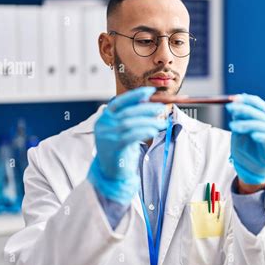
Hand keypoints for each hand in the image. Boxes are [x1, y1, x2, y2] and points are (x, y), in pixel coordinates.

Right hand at [87, 87, 166, 204]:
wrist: (109, 173)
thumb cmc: (118, 149)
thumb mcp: (121, 130)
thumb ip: (130, 116)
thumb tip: (145, 100)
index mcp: (104, 118)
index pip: (119, 102)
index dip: (135, 95)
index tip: (150, 91)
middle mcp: (103, 125)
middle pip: (127, 112)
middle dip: (146, 108)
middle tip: (160, 109)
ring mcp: (107, 136)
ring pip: (130, 123)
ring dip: (149, 121)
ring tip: (161, 123)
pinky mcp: (114, 147)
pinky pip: (131, 135)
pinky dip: (144, 131)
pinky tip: (153, 130)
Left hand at [225, 94, 264, 184]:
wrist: (248, 171)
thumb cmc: (243, 151)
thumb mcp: (237, 134)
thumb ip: (238, 121)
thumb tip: (236, 106)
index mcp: (263, 120)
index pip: (259, 105)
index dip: (248, 100)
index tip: (234, 99)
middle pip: (261, 113)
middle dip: (244, 109)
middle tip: (230, 109)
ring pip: (264, 125)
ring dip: (247, 124)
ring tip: (232, 126)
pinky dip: (263, 136)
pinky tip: (253, 135)